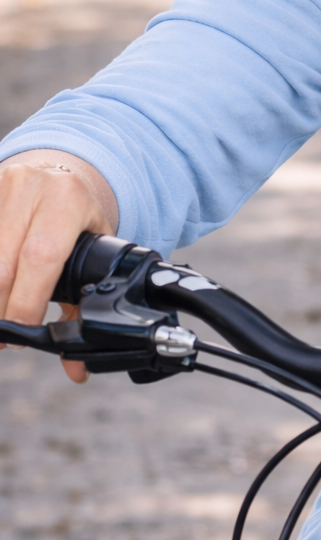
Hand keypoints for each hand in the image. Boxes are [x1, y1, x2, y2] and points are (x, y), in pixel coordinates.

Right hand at [0, 150, 118, 382]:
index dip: (28, 301)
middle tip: (5, 338)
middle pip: (4, 262)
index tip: (22, 334)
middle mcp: (32, 186)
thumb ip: (80, 305)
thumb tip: (76, 368)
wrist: (63, 171)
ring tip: (1, 320)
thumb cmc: (80, 218)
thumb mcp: (92, 249)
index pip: (42, 257)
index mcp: (68, 199)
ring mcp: (3, 184)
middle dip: (2, 306)